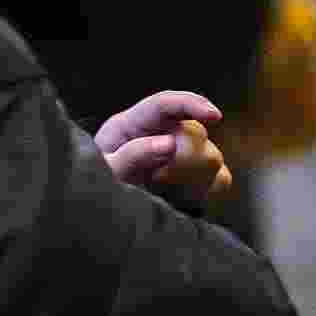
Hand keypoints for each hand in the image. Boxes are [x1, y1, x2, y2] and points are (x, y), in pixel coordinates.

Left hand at [97, 91, 233, 209]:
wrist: (100, 211)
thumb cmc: (96, 186)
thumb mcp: (103, 170)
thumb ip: (130, 156)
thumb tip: (170, 143)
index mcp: (131, 124)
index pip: (166, 104)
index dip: (191, 104)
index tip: (214, 116)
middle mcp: (160, 134)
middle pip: (194, 132)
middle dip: (183, 158)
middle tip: (157, 178)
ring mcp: (179, 155)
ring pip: (211, 156)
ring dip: (193, 177)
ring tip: (162, 188)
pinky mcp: (193, 178)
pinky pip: (219, 178)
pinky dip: (207, 189)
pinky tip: (183, 198)